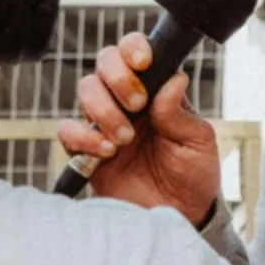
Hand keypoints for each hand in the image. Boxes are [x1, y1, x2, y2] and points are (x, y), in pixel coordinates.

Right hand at [56, 32, 220, 228]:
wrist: (179, 216)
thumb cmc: (192, 175)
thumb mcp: (198, 141)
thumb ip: (180, 112)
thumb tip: (173, 79)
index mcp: (156, 90)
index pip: (136, 53)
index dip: (133, 48)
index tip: (143, 62)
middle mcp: (127, 101)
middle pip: (104, 62)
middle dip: (118, 77)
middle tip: (138, 104)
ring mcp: (105, 123)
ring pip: (86, 90)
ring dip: (104, 109)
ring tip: (126, 138)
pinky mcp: (87, 151)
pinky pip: (67, 131)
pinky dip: (84, 137)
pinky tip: (107, 152)